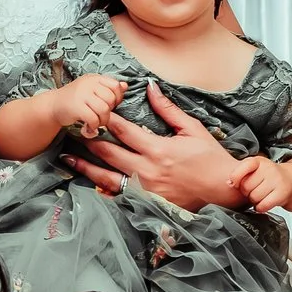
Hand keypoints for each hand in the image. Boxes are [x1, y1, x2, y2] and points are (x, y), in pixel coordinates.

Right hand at [55, 73, 125, 137]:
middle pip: (110, 99)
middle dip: (109, 111)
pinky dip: (93, 126)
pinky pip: (93, 118)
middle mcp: (88, 83)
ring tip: (96, 123)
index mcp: (94, 78)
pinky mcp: (76, 106)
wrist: (52, 106)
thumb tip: (125, 86)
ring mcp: (81, 94)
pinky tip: (89, 127)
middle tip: (100, 116)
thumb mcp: (92, 90)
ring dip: (102, 121)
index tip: (109, 105)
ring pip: (104, 109)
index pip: (115, 85)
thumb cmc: (75, 100)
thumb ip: (108, 89)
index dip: (117, 98)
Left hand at [66, 82, 241, 207]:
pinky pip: (118, 196)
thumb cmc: (211, 158)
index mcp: (158, 149)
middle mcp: (148, 170)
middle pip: (109, 153)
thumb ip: (168, 109)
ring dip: (86, 167)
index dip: (106, 119)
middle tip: (72, 131)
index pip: (124, 131)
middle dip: (89, 141)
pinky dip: (102, 190)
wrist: (223, 190)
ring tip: (68, 159)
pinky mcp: (146, 203)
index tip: (92, 111)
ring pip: (107, 177)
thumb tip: (150, 87)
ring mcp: (145, 190)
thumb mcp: (193, 130)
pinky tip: (89, 184)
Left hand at [234, 154, 288, 211]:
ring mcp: (277, 180)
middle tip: (254, 190)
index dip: (236, 179)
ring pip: (254, 197)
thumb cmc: (267, 177)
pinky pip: (263, 205)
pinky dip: (261, 207)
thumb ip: (239, 174)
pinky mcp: (282, 193)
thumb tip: (229, 183)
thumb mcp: (253, 170)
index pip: (242, 168)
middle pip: (246, 187)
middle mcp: (268, 168)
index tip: (237, 183)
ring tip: (260, 196)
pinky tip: (264, 203)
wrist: (290, 181)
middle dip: (247, 192)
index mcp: (258, 161)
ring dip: (254, 201)